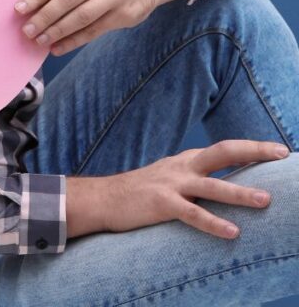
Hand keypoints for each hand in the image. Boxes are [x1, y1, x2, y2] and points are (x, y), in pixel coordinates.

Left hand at [15, 0, 157, 55]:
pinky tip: (57, 47)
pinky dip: (73, 41)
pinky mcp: (125, 15)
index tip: (19, 9)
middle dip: (44, 17)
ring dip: (57, 31)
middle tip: (27, 30)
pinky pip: (94, 31)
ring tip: (40, 41)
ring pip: (81, 17)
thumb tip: (30, 6)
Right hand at [94, 140, 288, 238]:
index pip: (225, 149)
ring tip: (265, 199)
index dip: (252, 148)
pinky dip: (213, 223)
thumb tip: (225, 187)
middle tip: (280, 154)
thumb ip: (194, 179)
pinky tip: (232, 233)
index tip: (279, 150)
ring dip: (240, 193)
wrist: (102, 198)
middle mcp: (182, 167)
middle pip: (223, 152)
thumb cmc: (139, 192)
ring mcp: (171, 184)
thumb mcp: (169, 178)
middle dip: (253, 151)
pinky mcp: (161, 204)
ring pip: (212, 186)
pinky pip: (192, 214)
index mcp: (186, 160)